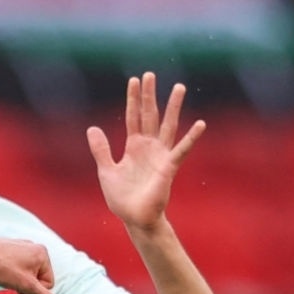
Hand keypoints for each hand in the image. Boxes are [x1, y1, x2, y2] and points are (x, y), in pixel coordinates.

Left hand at [0, 239, 62, 293]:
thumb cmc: (3, 268)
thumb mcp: (26, 285)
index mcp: (42, 254)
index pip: (49, 282)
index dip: (35, 290)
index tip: (22, 286)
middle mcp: (35, 247)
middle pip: (38, 277)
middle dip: (27, 285)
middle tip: (13, 283)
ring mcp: (23, 246)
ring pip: (27, 272)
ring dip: (19, 280)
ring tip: (7, 277)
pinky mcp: (12, 248)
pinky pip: (18, 265)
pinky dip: (12, 272)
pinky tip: (2, 271)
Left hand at [89, 72, 204, 230]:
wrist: (134, 218)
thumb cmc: (122, 198)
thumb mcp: (106, 171)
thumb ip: (101, 150)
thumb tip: (92, 128)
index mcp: (133, 146)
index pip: (133, 117)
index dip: (133, 99)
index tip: (134, 80)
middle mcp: (148, 147)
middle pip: (150, 115)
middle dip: (149, 95)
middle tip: (150, 74)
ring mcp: (160, 155)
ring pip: (167, 125)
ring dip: (173, 107)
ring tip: (178, 87)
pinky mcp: (168, 167)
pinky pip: (181, 150)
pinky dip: (191, 138)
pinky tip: (200, 124)